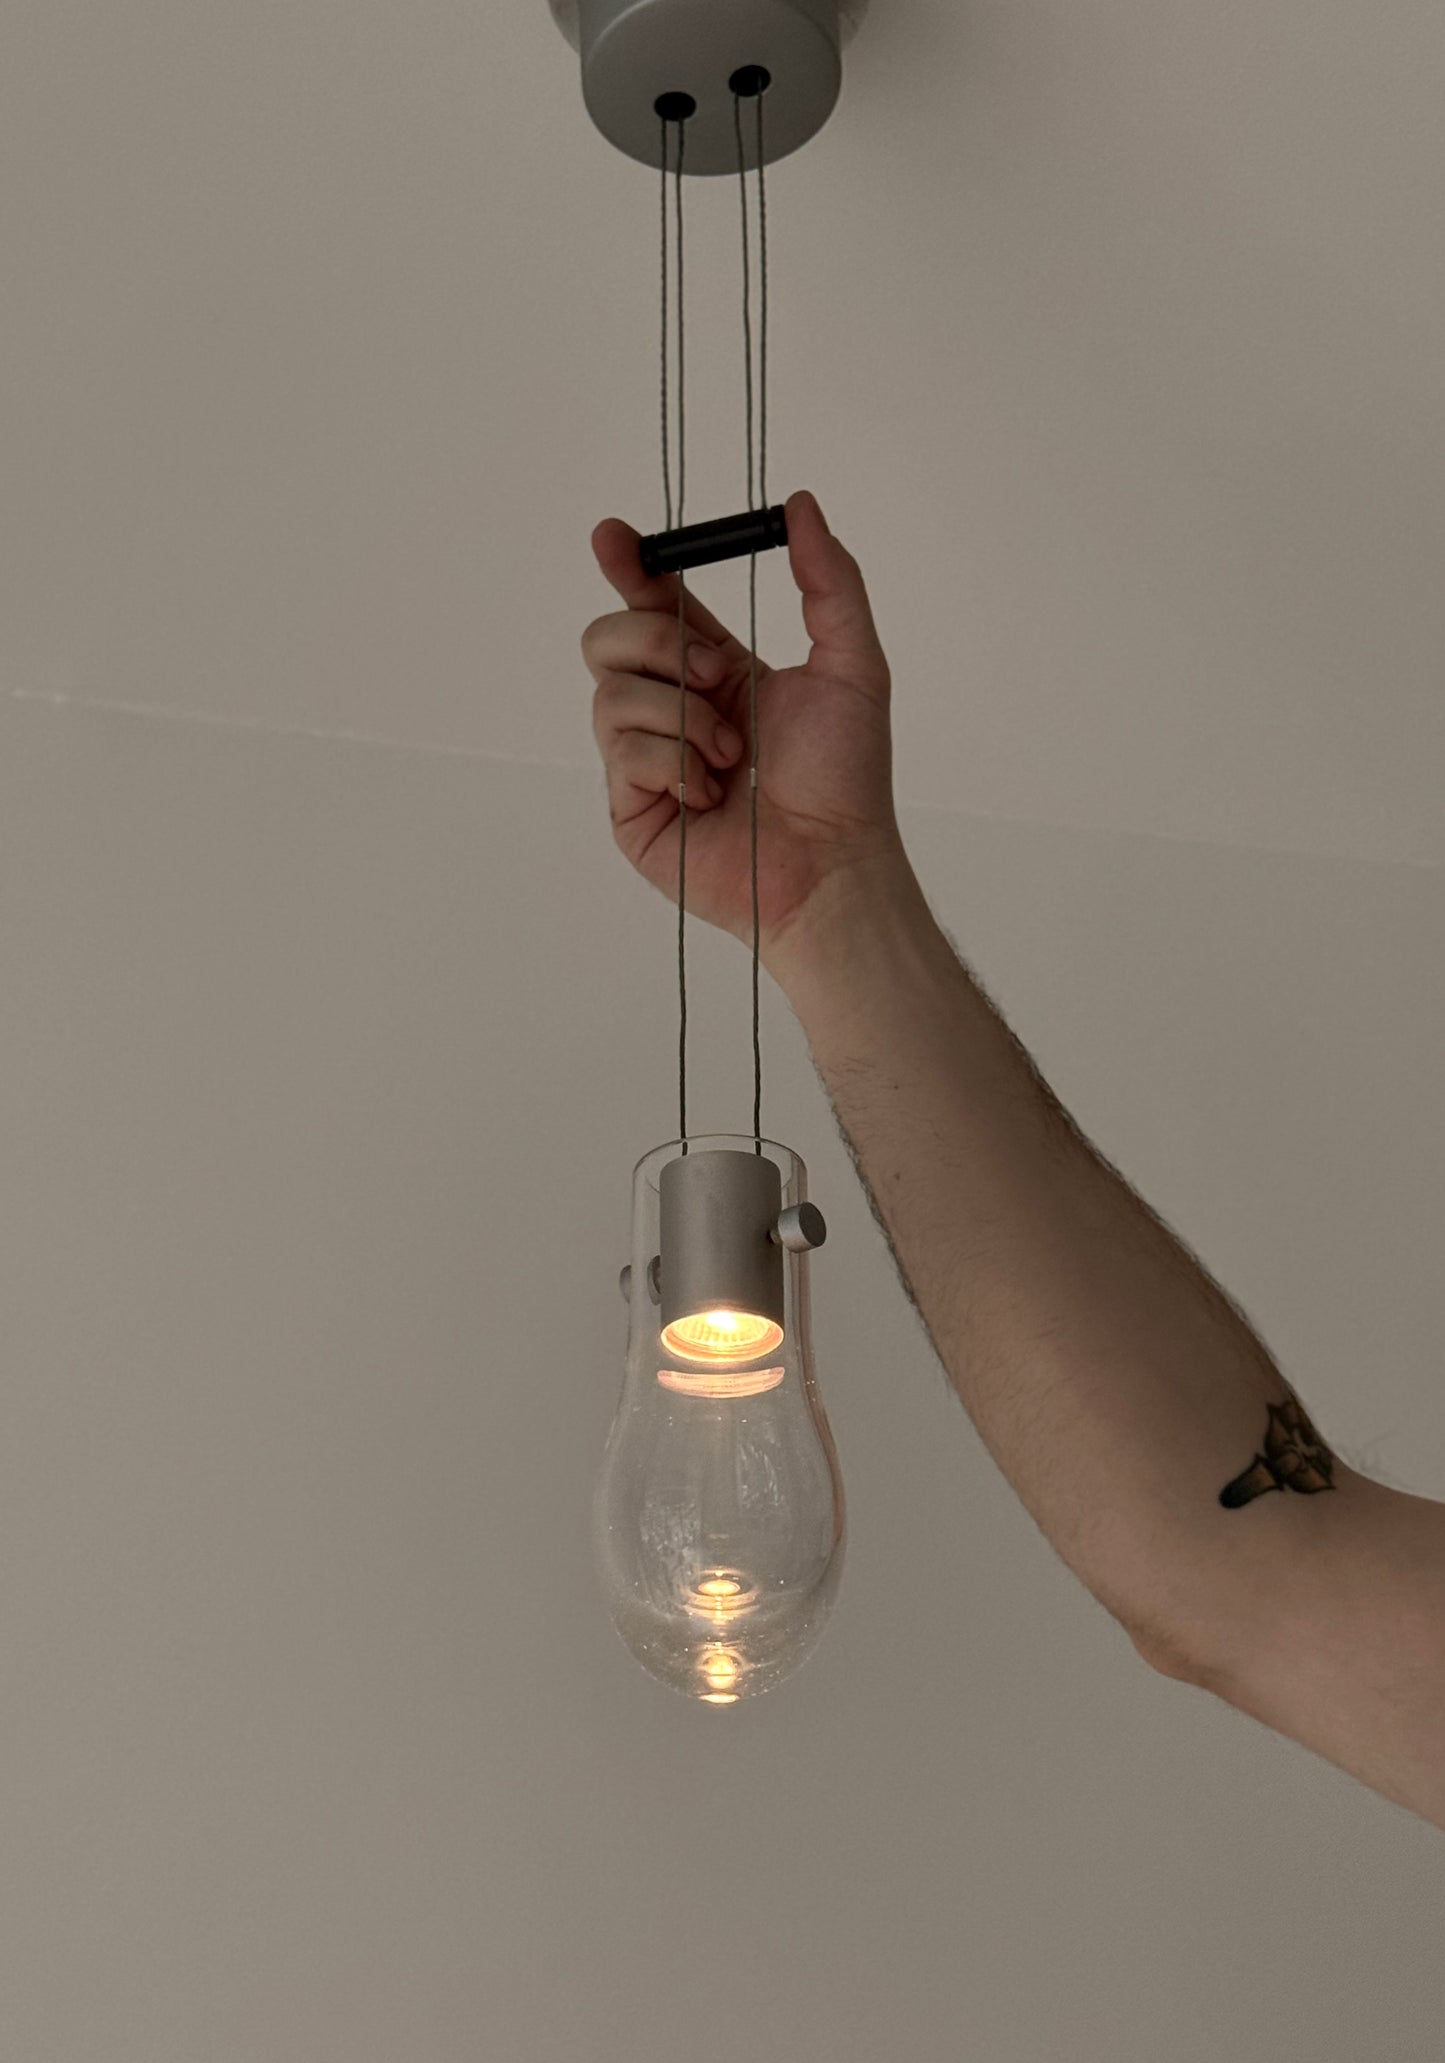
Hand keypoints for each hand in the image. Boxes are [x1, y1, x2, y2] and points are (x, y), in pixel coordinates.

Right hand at [584, 488, 908, 965]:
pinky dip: (673, 762)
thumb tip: (801, 505)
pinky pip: (622, 750)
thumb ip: (829, 580)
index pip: (654, 606)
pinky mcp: (630, 808)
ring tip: (731, 757)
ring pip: (611, 691)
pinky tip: (709, 794)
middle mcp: (674, 711)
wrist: (831, 864)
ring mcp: (645, 761)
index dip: (630, 569)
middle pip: (609, 637)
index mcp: (716, 674)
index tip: (616, 537)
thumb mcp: (853, 663)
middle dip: (662, 642)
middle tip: (717, 675)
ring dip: (683, 716)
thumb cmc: (847, 780)